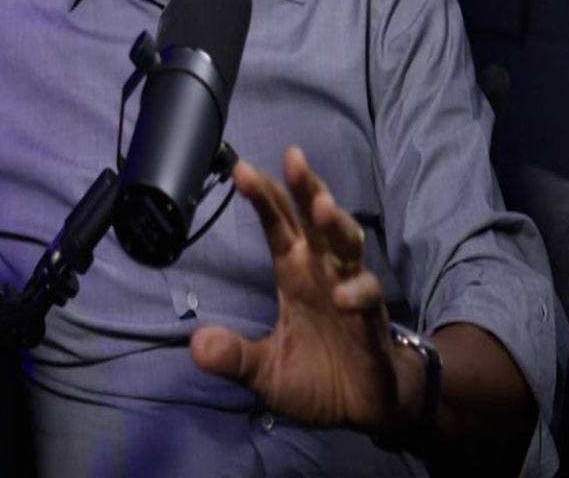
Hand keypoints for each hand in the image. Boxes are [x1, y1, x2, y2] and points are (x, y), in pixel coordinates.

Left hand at [189, 146, 404, 431]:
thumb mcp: (264, 372)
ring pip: (346, 242)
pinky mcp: (373, 316)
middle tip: (292, 158)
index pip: (276, 225)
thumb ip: (233, 356)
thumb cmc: (314, 379)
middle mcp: (321, 270)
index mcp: (292, 271)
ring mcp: (349, 287)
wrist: (363, 410)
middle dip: (304, 186)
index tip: (241, 169)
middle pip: (314, 217)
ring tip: (320, 207)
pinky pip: (367, 294)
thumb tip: (195, 345)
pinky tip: (340, 297)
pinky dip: (356, 292)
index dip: (263, 197)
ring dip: (335, 223)